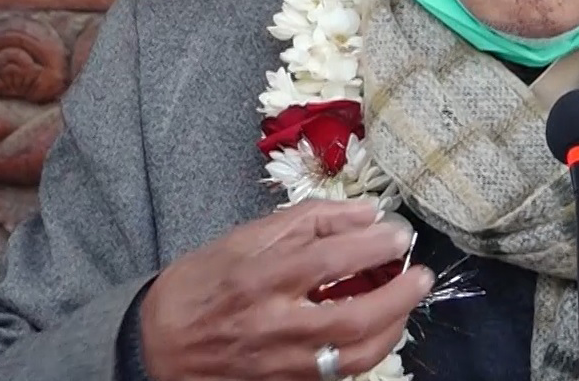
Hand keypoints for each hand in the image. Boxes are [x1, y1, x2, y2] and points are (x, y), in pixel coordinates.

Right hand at [138, 199, 431, 380]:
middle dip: (399, 296)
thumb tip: (365, 213)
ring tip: (407, 303)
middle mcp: (273, 324)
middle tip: (422, 275)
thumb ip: (307, 221)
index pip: (331, 260)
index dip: (374, 245)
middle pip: (353, 318)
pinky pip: (339, 374)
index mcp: (260, 279)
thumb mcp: (244, 238)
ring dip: (392, 328)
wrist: (156, 345)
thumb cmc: (201, 284)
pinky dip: (367, 352)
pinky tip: (379, 330)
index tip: (400, 233)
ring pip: (354, 356)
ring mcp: (281, 363)